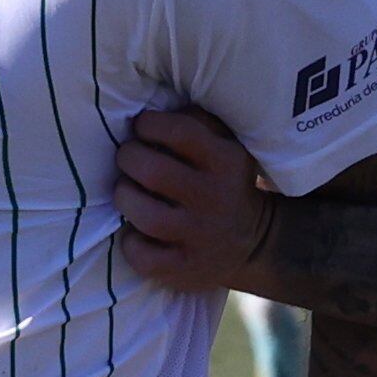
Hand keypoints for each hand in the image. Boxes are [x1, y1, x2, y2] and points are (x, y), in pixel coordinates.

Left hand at [112, 104, 276, 293]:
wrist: (252, 243)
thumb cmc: (223, 181)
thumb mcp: (226, 145)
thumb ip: (197, 121)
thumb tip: (152, 107)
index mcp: (227, 160)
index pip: (179, 132)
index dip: (149, 125)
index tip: (141, 128)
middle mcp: (215, 198)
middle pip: (152, 171)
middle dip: (128, 158)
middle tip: (128, 159)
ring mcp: (200, 236)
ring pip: (143, 214)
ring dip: (124, 197)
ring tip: (126, 191)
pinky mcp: (185, 269)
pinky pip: (142, 256)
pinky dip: (131, 243)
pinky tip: (136, 233)